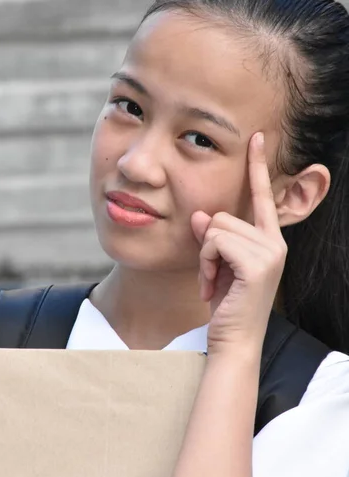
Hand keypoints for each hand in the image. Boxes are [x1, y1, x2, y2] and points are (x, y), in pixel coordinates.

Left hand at [191, 132, 286, 355]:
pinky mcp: (258, 263)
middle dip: (208, 245)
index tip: (257, 137)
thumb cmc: (226, 303)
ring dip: (205, 257)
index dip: (258, 165)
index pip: (263, 196)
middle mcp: (275, 242)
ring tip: (214, 281)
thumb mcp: (217, 263)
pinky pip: (214, 241)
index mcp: (269, 239)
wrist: (232, 340)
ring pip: (216, 227)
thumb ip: (212, 236)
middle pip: (223, 215)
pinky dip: (206, 264)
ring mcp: (270, 252)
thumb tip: (201, 215)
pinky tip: (212, 286)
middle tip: (213, 274)